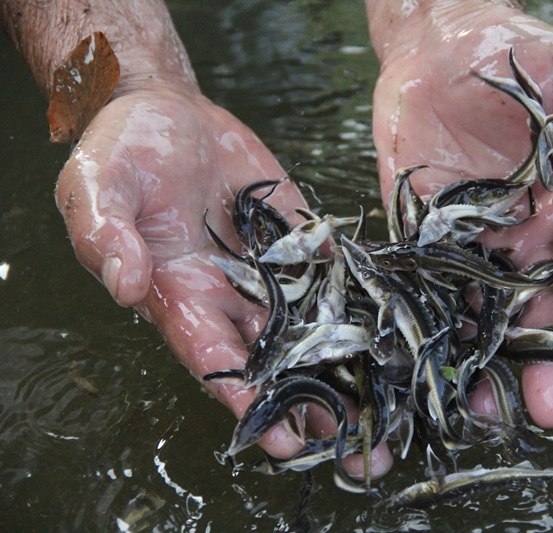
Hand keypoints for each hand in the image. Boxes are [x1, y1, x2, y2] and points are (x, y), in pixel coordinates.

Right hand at [54, 85, 393, 476]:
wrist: (168, 114)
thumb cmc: (122, 152)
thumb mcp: (99, 188)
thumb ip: (108, 236)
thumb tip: (125, 285)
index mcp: (179, 295)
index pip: (214, 360)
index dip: (246, 400)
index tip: (281, 439)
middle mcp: (229, 296)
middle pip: (274, 362)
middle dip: (311, 405)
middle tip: (355, 447)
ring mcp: (270, 271)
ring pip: (312, 331)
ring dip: (348, 368)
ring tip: (390, 406)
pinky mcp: (299, 241)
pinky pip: (334, 276)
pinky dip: (364, 303)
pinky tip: (401, 330)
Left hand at [368, 0, 552, 427]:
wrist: (432, 47)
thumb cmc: (513, 52)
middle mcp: (525, 235)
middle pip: (543, 307)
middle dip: (549, 358)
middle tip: (551, 405)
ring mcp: (473, 244)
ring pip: (488, 315)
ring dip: (490, 362)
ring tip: (485, 409)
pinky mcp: (423, 243)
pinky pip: (430, 291)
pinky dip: (431, 331)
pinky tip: (428, 366)